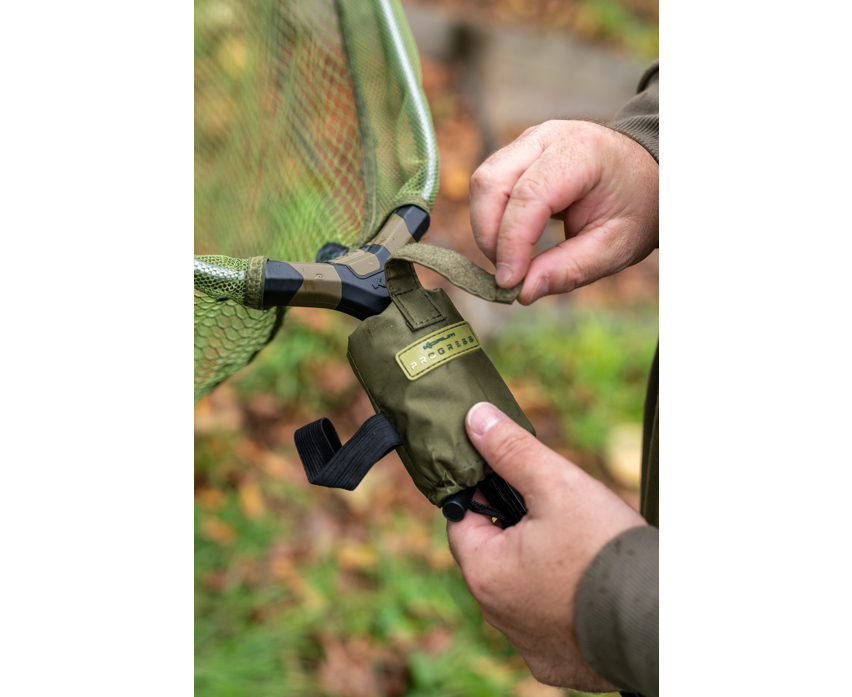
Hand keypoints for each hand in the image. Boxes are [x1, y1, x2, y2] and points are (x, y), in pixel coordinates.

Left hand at [447, 402, 646, 689]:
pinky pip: (546, 621)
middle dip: (516, 529)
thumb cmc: (603, 550)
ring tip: (576, 548)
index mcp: (484, 572)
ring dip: (537, 566)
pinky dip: (560, 602)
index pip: (463, 520)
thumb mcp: (556, 485)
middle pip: (492, 553)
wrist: (655, 620)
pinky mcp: (555, 661)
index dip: (485, 494)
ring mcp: (525, 642)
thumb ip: (511, 451)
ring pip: (519, 587)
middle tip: (553, 513)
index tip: (513, 483)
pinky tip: (586, 587)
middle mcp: (495, 613)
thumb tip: (474, 418)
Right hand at [469, 120, 658, 303]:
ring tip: (510, 260)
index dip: (512, 241)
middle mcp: (548, 138)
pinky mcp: (516, 154)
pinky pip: (488, 185)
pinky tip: (511, 243)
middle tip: (507, 275)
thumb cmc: (633, 206)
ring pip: (483, 183)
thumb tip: (523, 291)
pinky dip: (491, 219)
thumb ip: (570, 269)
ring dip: (487, 229)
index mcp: (582, 152)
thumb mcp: (616, 246)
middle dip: (490, 235)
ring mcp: (528, 142)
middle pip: (491, 182)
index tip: (509, 283)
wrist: (644, 173)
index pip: (529, 194)